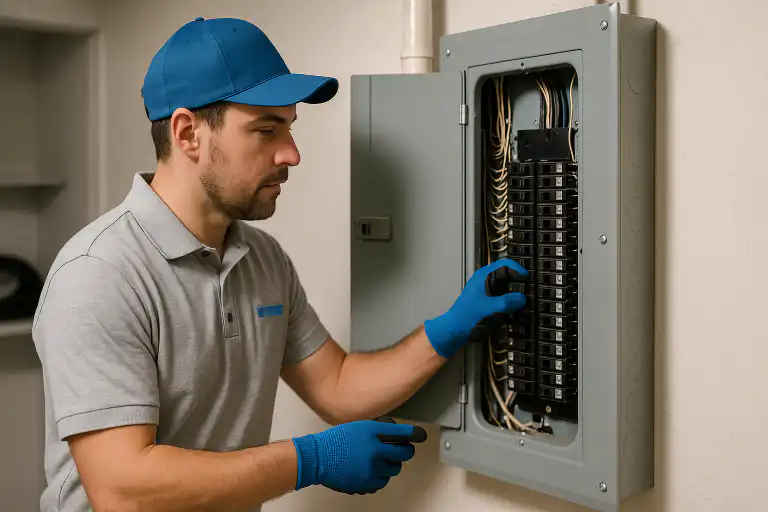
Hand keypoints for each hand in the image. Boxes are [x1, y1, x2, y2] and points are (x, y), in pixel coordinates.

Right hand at [292, 419, 417, 494]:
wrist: (318, 458)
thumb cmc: (336, 441)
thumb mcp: (359, 426)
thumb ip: (378, 429)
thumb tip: (396, 431)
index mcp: (372, 433)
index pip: (402, 433)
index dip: (414, 434)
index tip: (420, 435)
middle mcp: (375, 452)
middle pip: (404, 454)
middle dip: (405, 451)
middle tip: (401, 449)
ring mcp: (372, 470)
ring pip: (394, 469)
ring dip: (391, 464)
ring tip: (379, 460)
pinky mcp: (367, 484)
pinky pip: (383, 482)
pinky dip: (380, 476)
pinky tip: (371, 470)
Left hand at [424, 258, 527, 357]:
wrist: (454, 330)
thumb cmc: (468, 316)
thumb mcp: (489, 308)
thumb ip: (507, 302)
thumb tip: (523, 298)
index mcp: (484, 276)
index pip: (505, 264)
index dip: (518, 269)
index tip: (528, 279)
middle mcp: (485, 280)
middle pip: (506, 275)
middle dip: (518, 282)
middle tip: (531, 291)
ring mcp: (485, 291)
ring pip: (505, 287)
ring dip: (515, 293)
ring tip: (526, 301)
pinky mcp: (486, 302)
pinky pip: (501, 297)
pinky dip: (509, 302)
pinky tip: (516, 310)